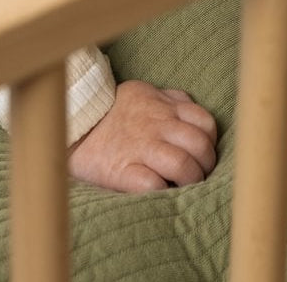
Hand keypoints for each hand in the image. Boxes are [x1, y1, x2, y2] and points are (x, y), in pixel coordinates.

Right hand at [68, 80, 217, 192]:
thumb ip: (172, 100)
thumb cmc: (114, 111)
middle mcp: (157, 126)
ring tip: (185, 187)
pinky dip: (164, 192)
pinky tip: (162, 192)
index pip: (205, 122)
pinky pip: (154, 185)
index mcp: (165, 107)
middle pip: (199, 145)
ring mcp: (141, 148)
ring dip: (190, 181)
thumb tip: (192, 109)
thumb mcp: (145, 93)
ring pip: (182, 165)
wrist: (76, 125)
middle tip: (198, 175)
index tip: (203, 153)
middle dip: (206, 165)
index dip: (211, 141)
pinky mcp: (123, 171)